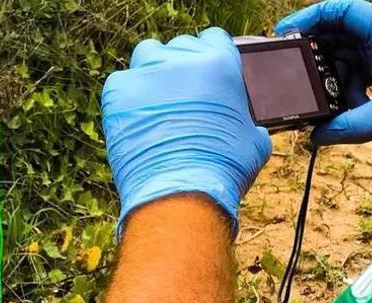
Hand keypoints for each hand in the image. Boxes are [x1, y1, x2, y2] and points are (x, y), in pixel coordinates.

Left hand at [102, 28, 271, 236]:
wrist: (181, 193)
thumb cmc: (222, 170)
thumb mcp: (253, 141)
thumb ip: (248, 120)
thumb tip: (248, 127)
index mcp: (221, 63)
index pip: (213, 40)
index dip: (209, 58)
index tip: (203, 77)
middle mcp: (183, 60)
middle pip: (178, 47)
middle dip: (179, 69)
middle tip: (180, 98)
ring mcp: (147, 72)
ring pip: (147, 56)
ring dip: (151, 74)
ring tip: (154, 105)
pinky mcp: (118, 90)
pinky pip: (120, 83)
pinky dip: (126, 98)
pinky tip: (135, 121)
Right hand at [276, 0, 371, 149]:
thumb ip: (352, 126)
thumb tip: (315, 137)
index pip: (340, 10)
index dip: (309, 17)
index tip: (283, 34)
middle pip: (337, 35)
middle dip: (315, 56)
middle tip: (294, 77)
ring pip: (346, 60)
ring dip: (334, 82)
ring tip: (329, 105)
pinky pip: (359, 77)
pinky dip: (349, 93)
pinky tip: (350, 113)